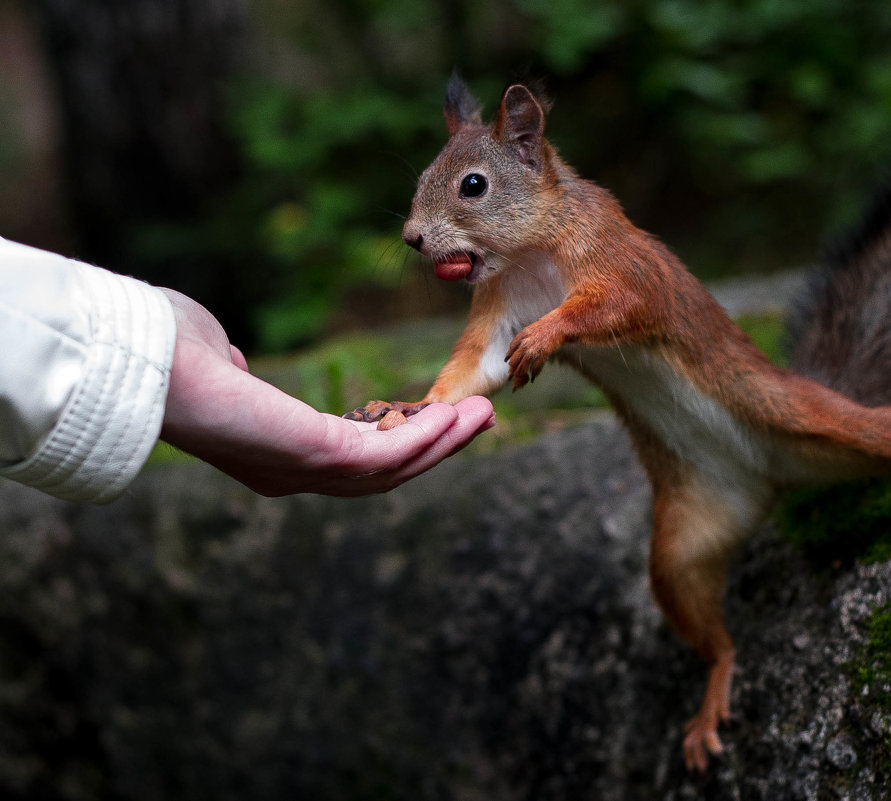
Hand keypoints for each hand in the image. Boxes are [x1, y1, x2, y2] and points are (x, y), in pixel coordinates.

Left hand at [158, 290, 494, 495]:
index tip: (435, 418)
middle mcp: (292, 473)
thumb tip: (237, 367)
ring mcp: (304, 470)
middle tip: (478, 418)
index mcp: (272, 453)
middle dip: (436, 446)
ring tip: (482, 415)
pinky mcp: (316, 455)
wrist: (137, 360)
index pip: (349, 458)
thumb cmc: (165, 351)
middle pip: (383, 473)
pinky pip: (387, 455)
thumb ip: (236, 371)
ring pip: (394, 469)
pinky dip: (426, 437)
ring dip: (443, 442)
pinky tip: (452, 414)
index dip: (399, 441)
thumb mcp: (215, 360)